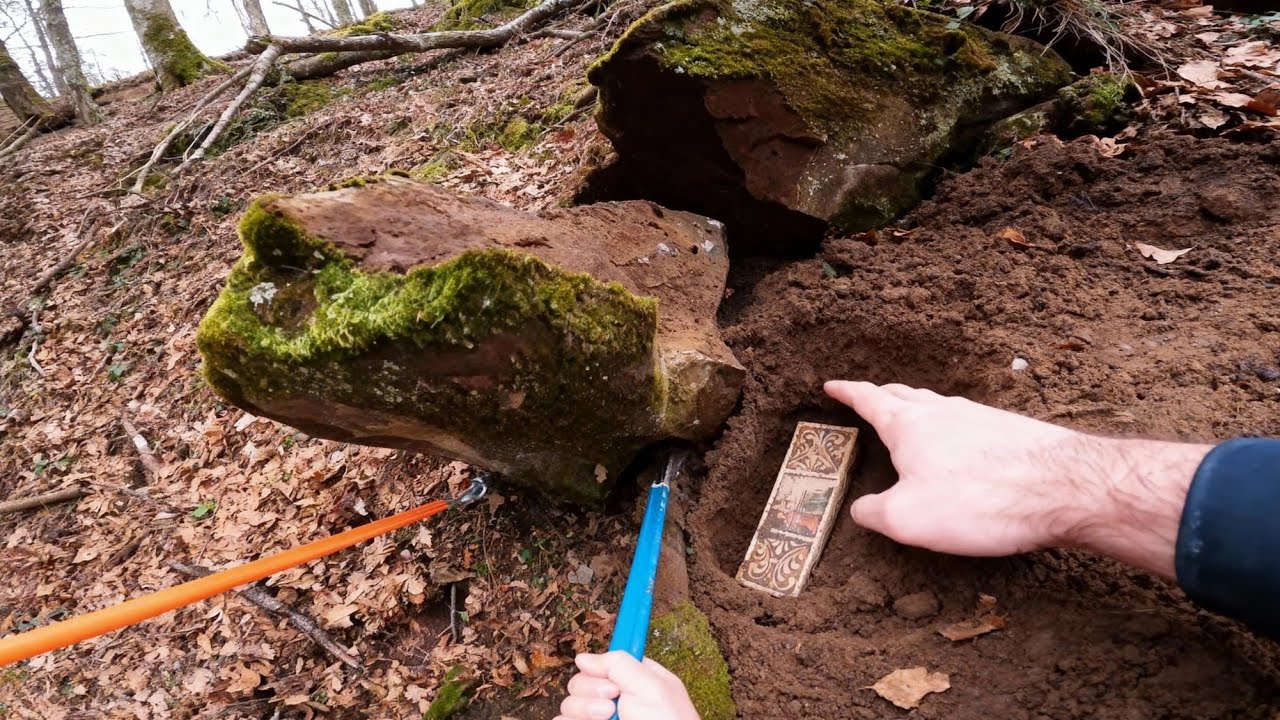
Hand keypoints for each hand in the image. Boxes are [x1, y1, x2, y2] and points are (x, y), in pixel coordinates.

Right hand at [556, 651, 699, 719]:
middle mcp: (616, 699)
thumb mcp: (651, 687)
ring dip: (584, 709)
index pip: (605, 662)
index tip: (610, 679)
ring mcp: (601, 718)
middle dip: (592, 689)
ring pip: (570, 703)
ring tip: (607, 718)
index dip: (602, 667)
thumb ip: (619, 663)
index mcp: (636, 680)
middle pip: (581, 680)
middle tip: (612, 700)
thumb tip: (584, 658)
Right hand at [824, 381, 1210, 576]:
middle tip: (867, 399)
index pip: (869, 400)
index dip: (847, 392)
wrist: (1065, 487)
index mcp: (910, 425)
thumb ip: (874, 514)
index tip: (832, 386)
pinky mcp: (1011, 432)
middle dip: (882, 396)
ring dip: (919, 410)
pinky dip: (953, 428)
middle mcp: (944, 411)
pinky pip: (970, 423)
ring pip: (939, 407)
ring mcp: (981, 418)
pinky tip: (961, 445)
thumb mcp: (908, 519)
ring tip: (911, 419)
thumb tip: (861, 509)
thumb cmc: (980, 500)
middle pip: (905, 396)